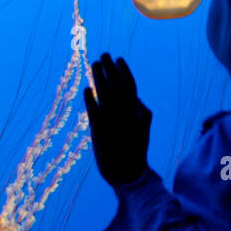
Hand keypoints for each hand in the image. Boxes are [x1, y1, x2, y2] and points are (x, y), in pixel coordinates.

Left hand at [84, 53, 151, 189]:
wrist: (129, 176)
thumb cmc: (135, 154)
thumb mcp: (144, 132)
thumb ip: (143, 115)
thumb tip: (140, 100)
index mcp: (137, 114)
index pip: (130, 86)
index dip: (124, 71)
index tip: (118, 59)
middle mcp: (126, 116)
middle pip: (117, 86)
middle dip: (110, 68)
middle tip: (102, 54)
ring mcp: (113, 124)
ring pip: (106, 95)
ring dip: (100, 78)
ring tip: (93, 64)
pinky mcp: (100, 134)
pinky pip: (94, 113)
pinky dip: (90, 100)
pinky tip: (86, 89)